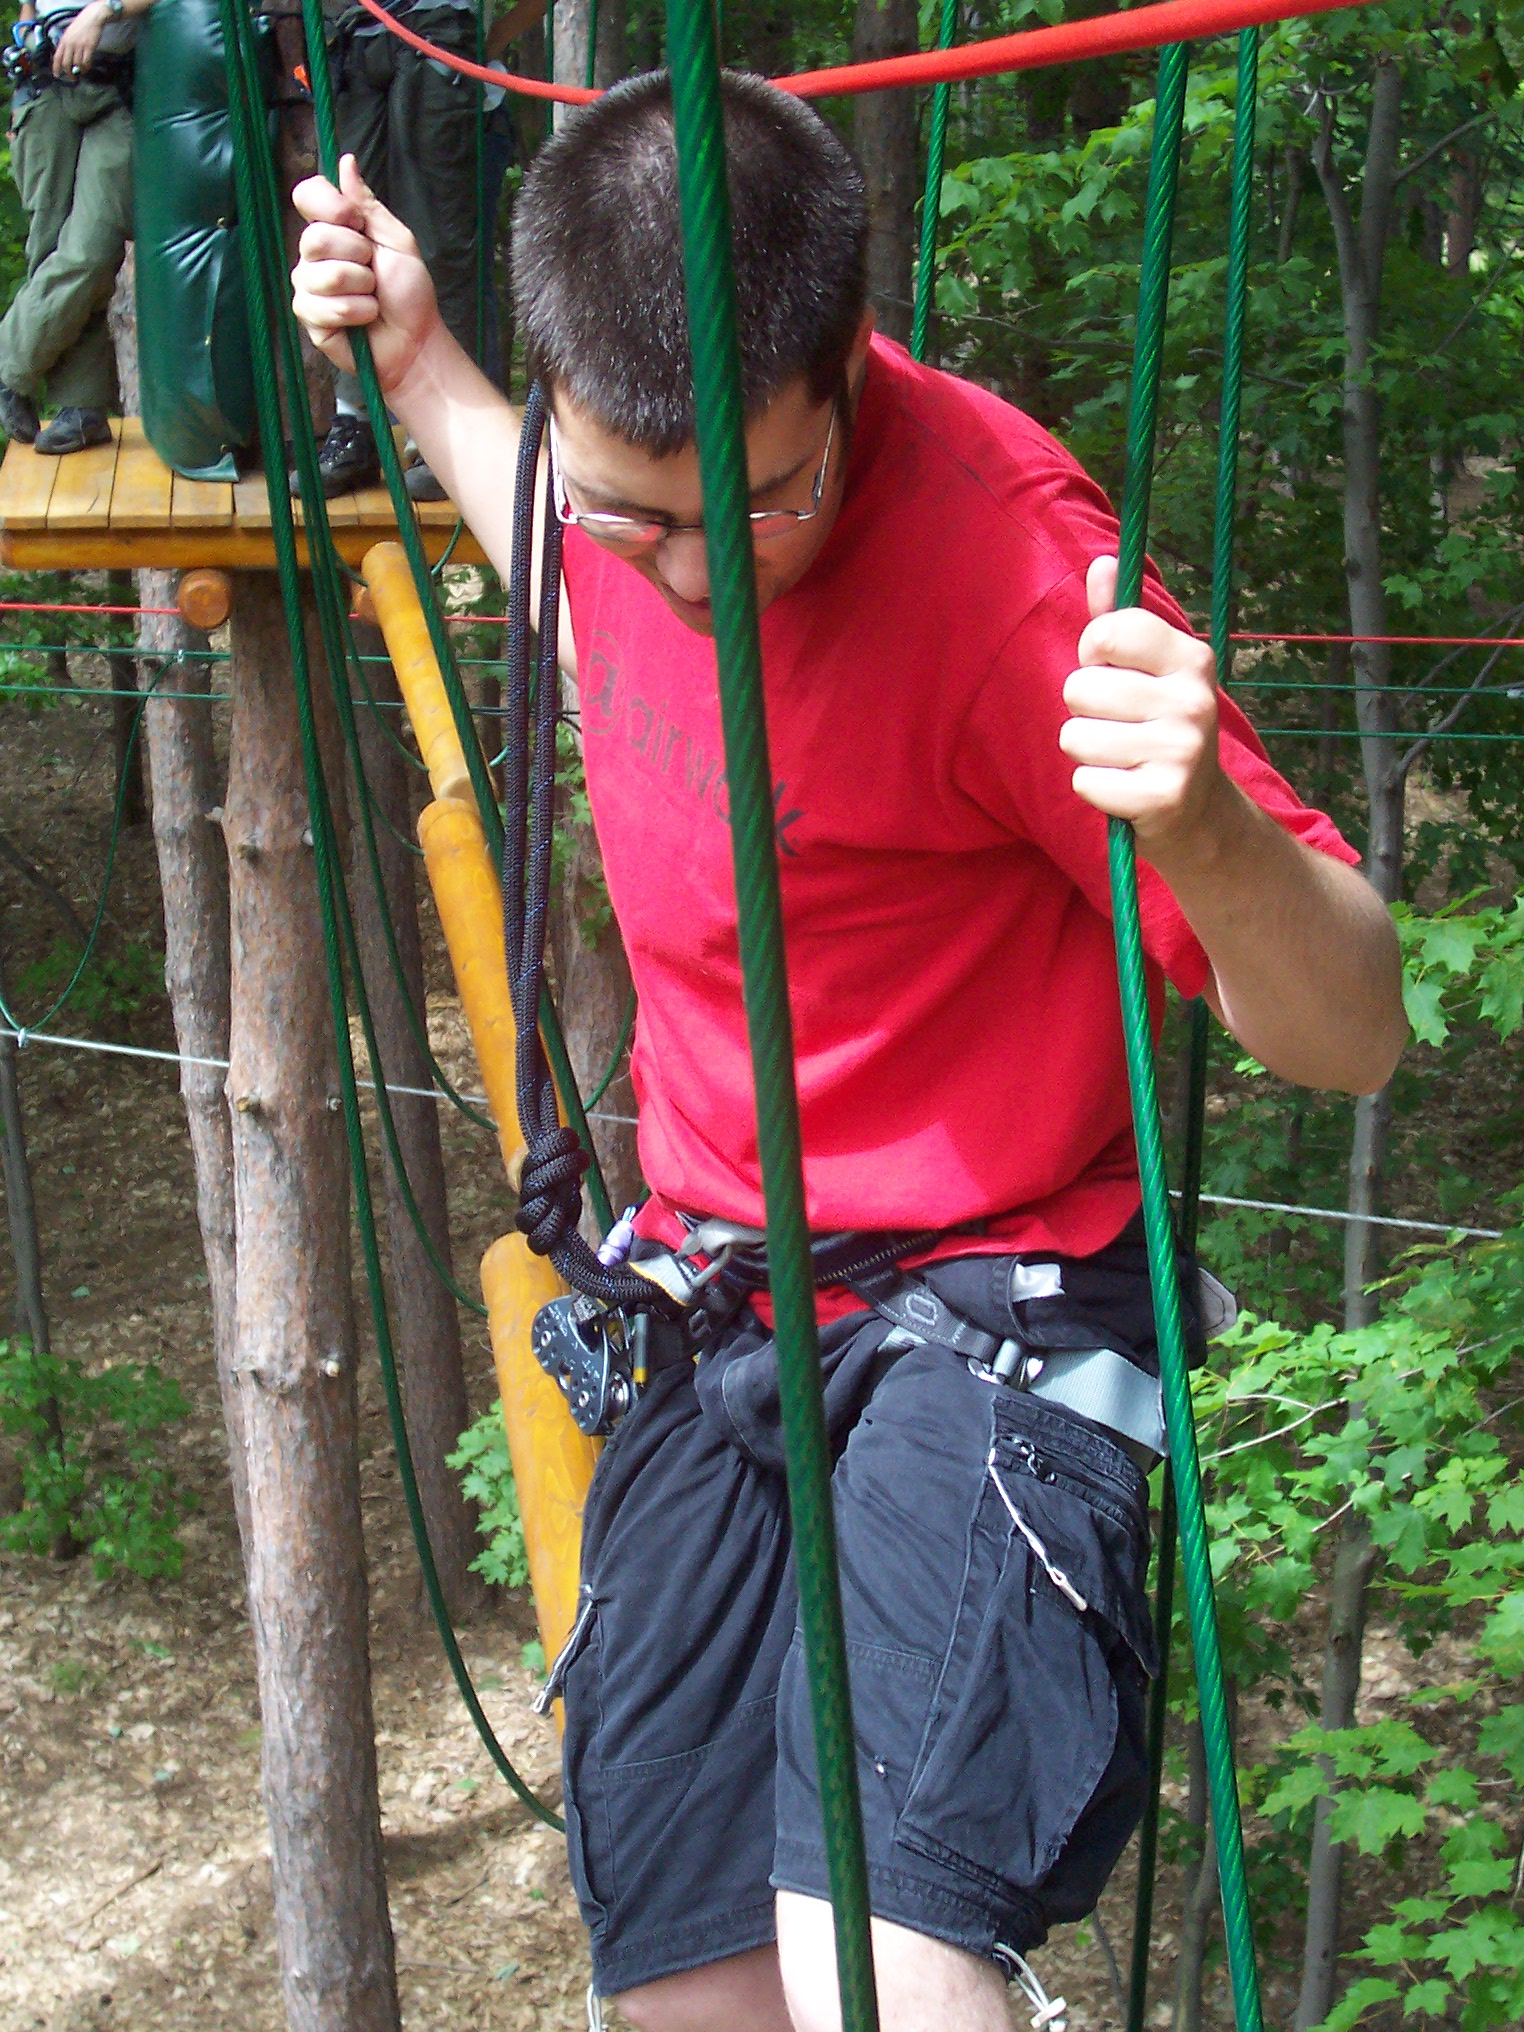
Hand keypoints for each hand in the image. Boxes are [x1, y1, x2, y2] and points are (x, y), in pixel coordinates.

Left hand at [52, 3, 104, 75]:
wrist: (91, 19)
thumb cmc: (80, 26)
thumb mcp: (69, 34)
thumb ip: (66, 44)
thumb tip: (65, 57)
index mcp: (63, 41)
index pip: (57, 57)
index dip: (56, 68)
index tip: (57, 75)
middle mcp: (69, 44)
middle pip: (66, 63)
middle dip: (68, 73)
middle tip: (72, 78)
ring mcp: (79, 46)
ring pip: (77, 64)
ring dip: (79, 71)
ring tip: (82, 72)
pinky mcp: (89, 47)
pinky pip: (86, 62)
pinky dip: (86, 67)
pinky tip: (87, 68)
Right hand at [291, 155, 442, 392]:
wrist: (414, 341)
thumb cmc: (409, 293)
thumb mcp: (396, 240)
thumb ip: (368, 205)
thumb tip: (346, 161)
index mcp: (334, 229)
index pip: (306, 195)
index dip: (328, 204)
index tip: (355, 221)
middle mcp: (314, 255)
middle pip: (315, 237)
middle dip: (358, 256)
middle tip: (374, 272)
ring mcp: (308, 286)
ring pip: (323, 275)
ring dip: (362, 289)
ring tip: (372, 298)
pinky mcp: (310, 317)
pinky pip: (324, 307)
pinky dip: (356, 313)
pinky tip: (364, 320)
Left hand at [1060, 555, 1223, 857]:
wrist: (1198, 812)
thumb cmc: (1156, 728)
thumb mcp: (1146, 672)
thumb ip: (1117, 622)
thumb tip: (1101, 564)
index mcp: (1191, 658)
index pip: (1106, 633)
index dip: (1092, 655)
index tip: (1113, 674)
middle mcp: (1193, 700)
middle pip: (1080, 688)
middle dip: (1085, 711)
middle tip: (1119, 727)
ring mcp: (1182, 750)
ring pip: (1075, 737)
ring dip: (1086, 752)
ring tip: (1120, 757)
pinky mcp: (1163, 796)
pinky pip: (1085, 782)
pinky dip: (1094, 788)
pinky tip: (1123, 788)